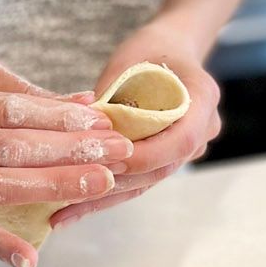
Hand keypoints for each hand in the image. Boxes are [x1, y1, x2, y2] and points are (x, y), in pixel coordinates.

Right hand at [0, 58, 132, 266]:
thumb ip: (28, 94)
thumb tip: (87, 105)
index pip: (5, 112)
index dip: (56, 119)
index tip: (102, 124)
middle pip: (4, 151)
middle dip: (66, 153)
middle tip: (116, 154)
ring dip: (51, 188)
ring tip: (98, 183)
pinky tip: (31, 259)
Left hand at [49, 16, 222, 230]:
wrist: (171, 50)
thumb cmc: (148, 51)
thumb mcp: (129, 65)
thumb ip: (112, 98)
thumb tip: (78, 130)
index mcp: (203, 99)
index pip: (180, 140)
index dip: (144, 155)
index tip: (106, 161)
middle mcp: (203, 129)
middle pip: (161, 168)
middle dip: (114, 185)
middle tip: (69, 199)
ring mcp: (187, 149)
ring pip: (146, 181)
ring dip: (102, 199)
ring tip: (62, 216)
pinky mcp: (165, 159)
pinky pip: (137, 181)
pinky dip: (104, 195)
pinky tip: (70, 211)